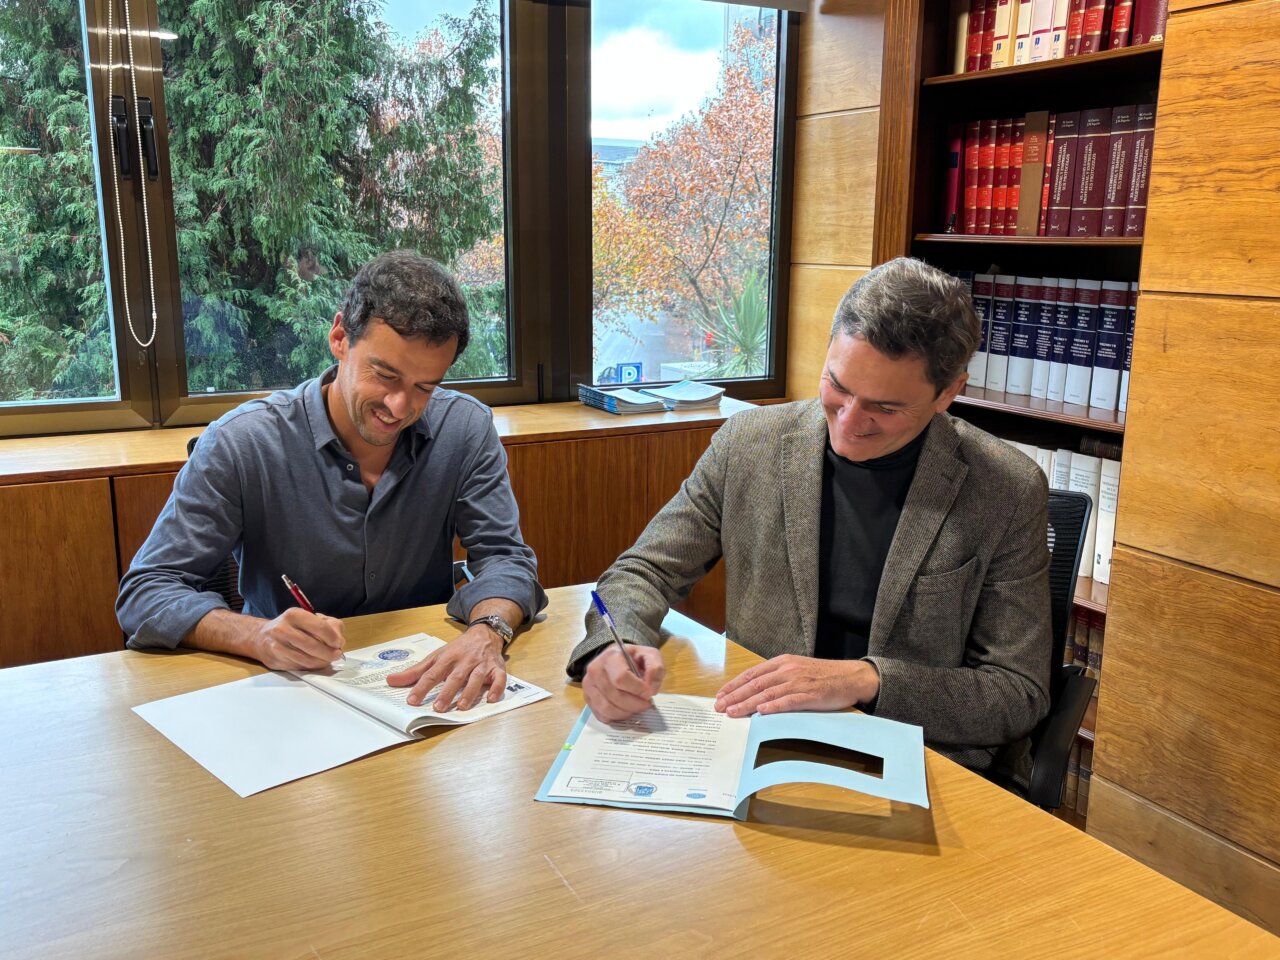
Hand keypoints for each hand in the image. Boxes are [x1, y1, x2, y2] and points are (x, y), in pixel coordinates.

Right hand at [250, 608, 345, 670]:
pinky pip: (299, 667)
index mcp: (294, 615)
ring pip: (307, 659)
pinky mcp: (276, 660)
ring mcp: (277, 646)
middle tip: (336, 654)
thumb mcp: (310, 618)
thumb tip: (339, 641)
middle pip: (313, 646)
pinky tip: (315, 662)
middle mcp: (283, 629)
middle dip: (329, 652)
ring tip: (327, 659)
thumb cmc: (292, 626)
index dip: (333, 637)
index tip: (339, 643)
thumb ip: (330, 625)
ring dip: (322, 662)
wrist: (261, 637)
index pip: (320, 627)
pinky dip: (311, 666)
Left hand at [386, 625, 505, 710]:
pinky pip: (499, 679)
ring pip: (476, 678)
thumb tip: (391, 681)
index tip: (412, 700)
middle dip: (446, 692)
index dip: (422, 687)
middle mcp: (465, 660)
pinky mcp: (497, 669)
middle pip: (455, 677)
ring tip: (461, 707)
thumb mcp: (436, 656)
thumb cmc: (458, 649)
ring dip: (469, 692)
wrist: (485, 633)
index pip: (432, 673)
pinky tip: (491, 699)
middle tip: (437, 707)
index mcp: (448, 657)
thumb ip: (415, 672)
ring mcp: (482, 665)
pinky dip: (497, 689)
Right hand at [582, 644, 665, 722]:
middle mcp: (595, 670)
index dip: (637, 689)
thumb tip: (650, 688)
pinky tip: (626, 710)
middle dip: (635, 704)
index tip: (648, 692)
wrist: (619, 660)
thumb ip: (656, 668)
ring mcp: (589, 686)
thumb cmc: (634, 659)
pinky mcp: (588, 699)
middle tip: (646, 703)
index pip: (621, 678)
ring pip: (607, 709)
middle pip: (615, 696)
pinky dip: (617, 717)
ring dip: (627, 712)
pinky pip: (602, 715)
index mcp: (611, 656)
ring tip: (637, 707)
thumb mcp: (650, 655)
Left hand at [714, 655, 879, 717]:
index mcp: (782, 663)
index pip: (752, 674)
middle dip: (735, 696)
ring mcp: (799, 682)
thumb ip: (777, 678)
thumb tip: (755, 692)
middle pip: (755, 684)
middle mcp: (788, 670)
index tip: (720, 695)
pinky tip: (761, 712)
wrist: (851, 677)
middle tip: (719, 707)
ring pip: (767, 693)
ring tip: (732, 712)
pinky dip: (773, 706)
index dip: (734, 685)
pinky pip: (788, 701)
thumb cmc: (823, 676)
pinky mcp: (811, 695)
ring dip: (747, 704)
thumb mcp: (797, 670)